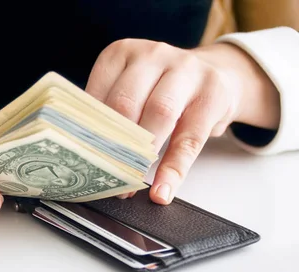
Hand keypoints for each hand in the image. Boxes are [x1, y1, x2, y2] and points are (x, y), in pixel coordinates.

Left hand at [86, 39, 279, 203]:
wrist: (219, 73)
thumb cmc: (163, 88)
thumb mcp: (131, 89)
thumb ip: (109, 113)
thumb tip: (86, 156)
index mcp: (121, 54)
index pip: (96, 94)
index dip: (87, 132)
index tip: (81, 161)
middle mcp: (152, 56)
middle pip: (125, 103)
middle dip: (113, 145)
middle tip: (104, 177)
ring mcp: (185, 70)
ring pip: (158, 114)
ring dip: (142, 157)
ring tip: (129, 188)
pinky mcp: (212, 93)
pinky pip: (190, 138)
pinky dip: (174, 169)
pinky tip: (163, 189)